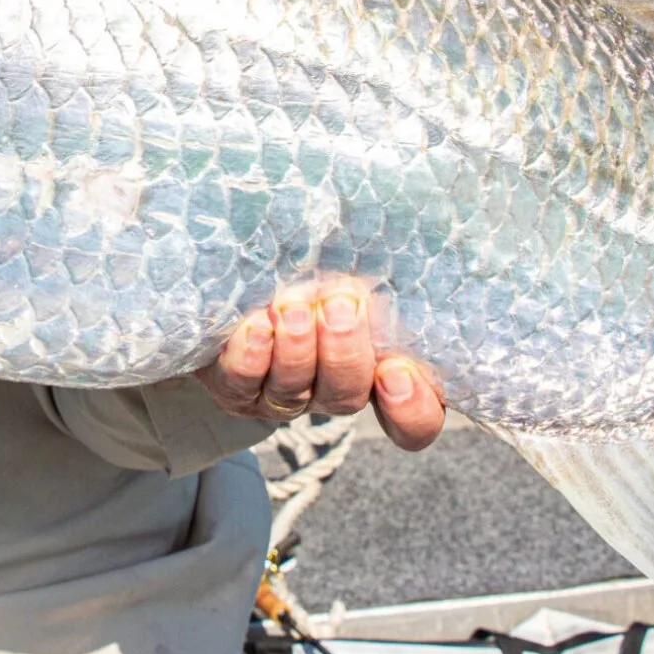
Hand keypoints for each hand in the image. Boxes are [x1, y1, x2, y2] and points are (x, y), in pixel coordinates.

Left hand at [195, 275, 445, 450]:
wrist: (242, 279)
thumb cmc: (318, 268)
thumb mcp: (354, 269)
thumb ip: (381, 274)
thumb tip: (418, 236)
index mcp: (379, 370)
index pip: (416, 418)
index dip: (412, 409)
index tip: (396, 370)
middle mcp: (332, 390)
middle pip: (347, 396)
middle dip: (344, 353)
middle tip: (340, 307)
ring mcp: (282, 396)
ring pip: (294, 392)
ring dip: (297, 351)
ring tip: (294, 309)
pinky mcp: (235, 390)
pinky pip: (242, 386)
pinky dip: (250, 358)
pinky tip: (256, 326)